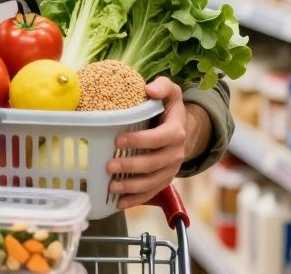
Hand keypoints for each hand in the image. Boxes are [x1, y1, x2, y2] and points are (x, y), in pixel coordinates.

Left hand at [106, 78, 207, 208]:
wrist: (181, 128)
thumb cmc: (169, 107)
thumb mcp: (171, 91)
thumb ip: (163, 86)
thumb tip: (150, 89)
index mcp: (176, 131)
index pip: (160, 138)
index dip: (141, 140)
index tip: (118, 139)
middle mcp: (176, 153)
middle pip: (154, 163)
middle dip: (131, 166)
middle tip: (109, 166)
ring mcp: (171, 169)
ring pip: (153, 182)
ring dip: (132, 186)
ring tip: (112, 186)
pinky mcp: (164, 179)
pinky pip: (152, 193)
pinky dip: (136, 200)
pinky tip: (119, 203)